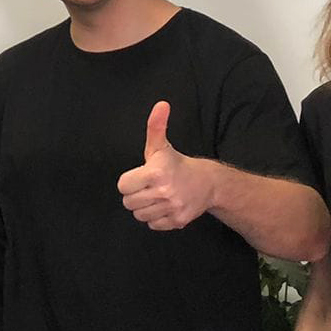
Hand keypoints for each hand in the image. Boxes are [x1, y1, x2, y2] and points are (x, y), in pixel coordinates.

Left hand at [117, 101, 215, 229]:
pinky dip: (156, 218)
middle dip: (136, 195)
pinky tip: (165, 206)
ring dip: (145, 207)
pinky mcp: (178, 221)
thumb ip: (155, 126)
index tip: (140, 177)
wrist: (207, 182)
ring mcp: (172, 207)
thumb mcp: (161, 146)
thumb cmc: (177, 164)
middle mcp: (164, 191)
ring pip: (139, 215)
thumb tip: (161, 105)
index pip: (123, 186)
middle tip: (149, 187)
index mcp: (156, 172)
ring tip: (156, 196)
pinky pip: (153, 225)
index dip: (129, 181)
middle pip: (129, 203)